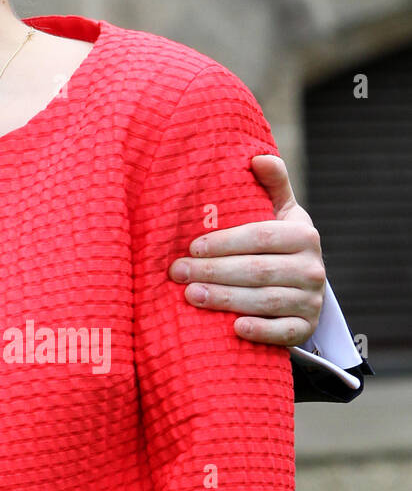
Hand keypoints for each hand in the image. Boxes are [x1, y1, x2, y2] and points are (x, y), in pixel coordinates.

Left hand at [168, 155, 325, 346]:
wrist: (299, 284)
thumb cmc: (275, 240)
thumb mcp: (277, 210)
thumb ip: (270, 183)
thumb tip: (258, 157)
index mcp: (303, 234)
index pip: (260, 236)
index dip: (224, 242)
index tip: (191, 247)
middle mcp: (313, 268)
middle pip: (257, 270)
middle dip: (213, 271)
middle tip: (176, 272)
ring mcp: (311, 300)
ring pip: (265, 300)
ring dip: (225, 299)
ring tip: (189, 295)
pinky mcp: (306, 328)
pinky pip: (285, 333)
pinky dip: (261, 331)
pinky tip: (235, 328)